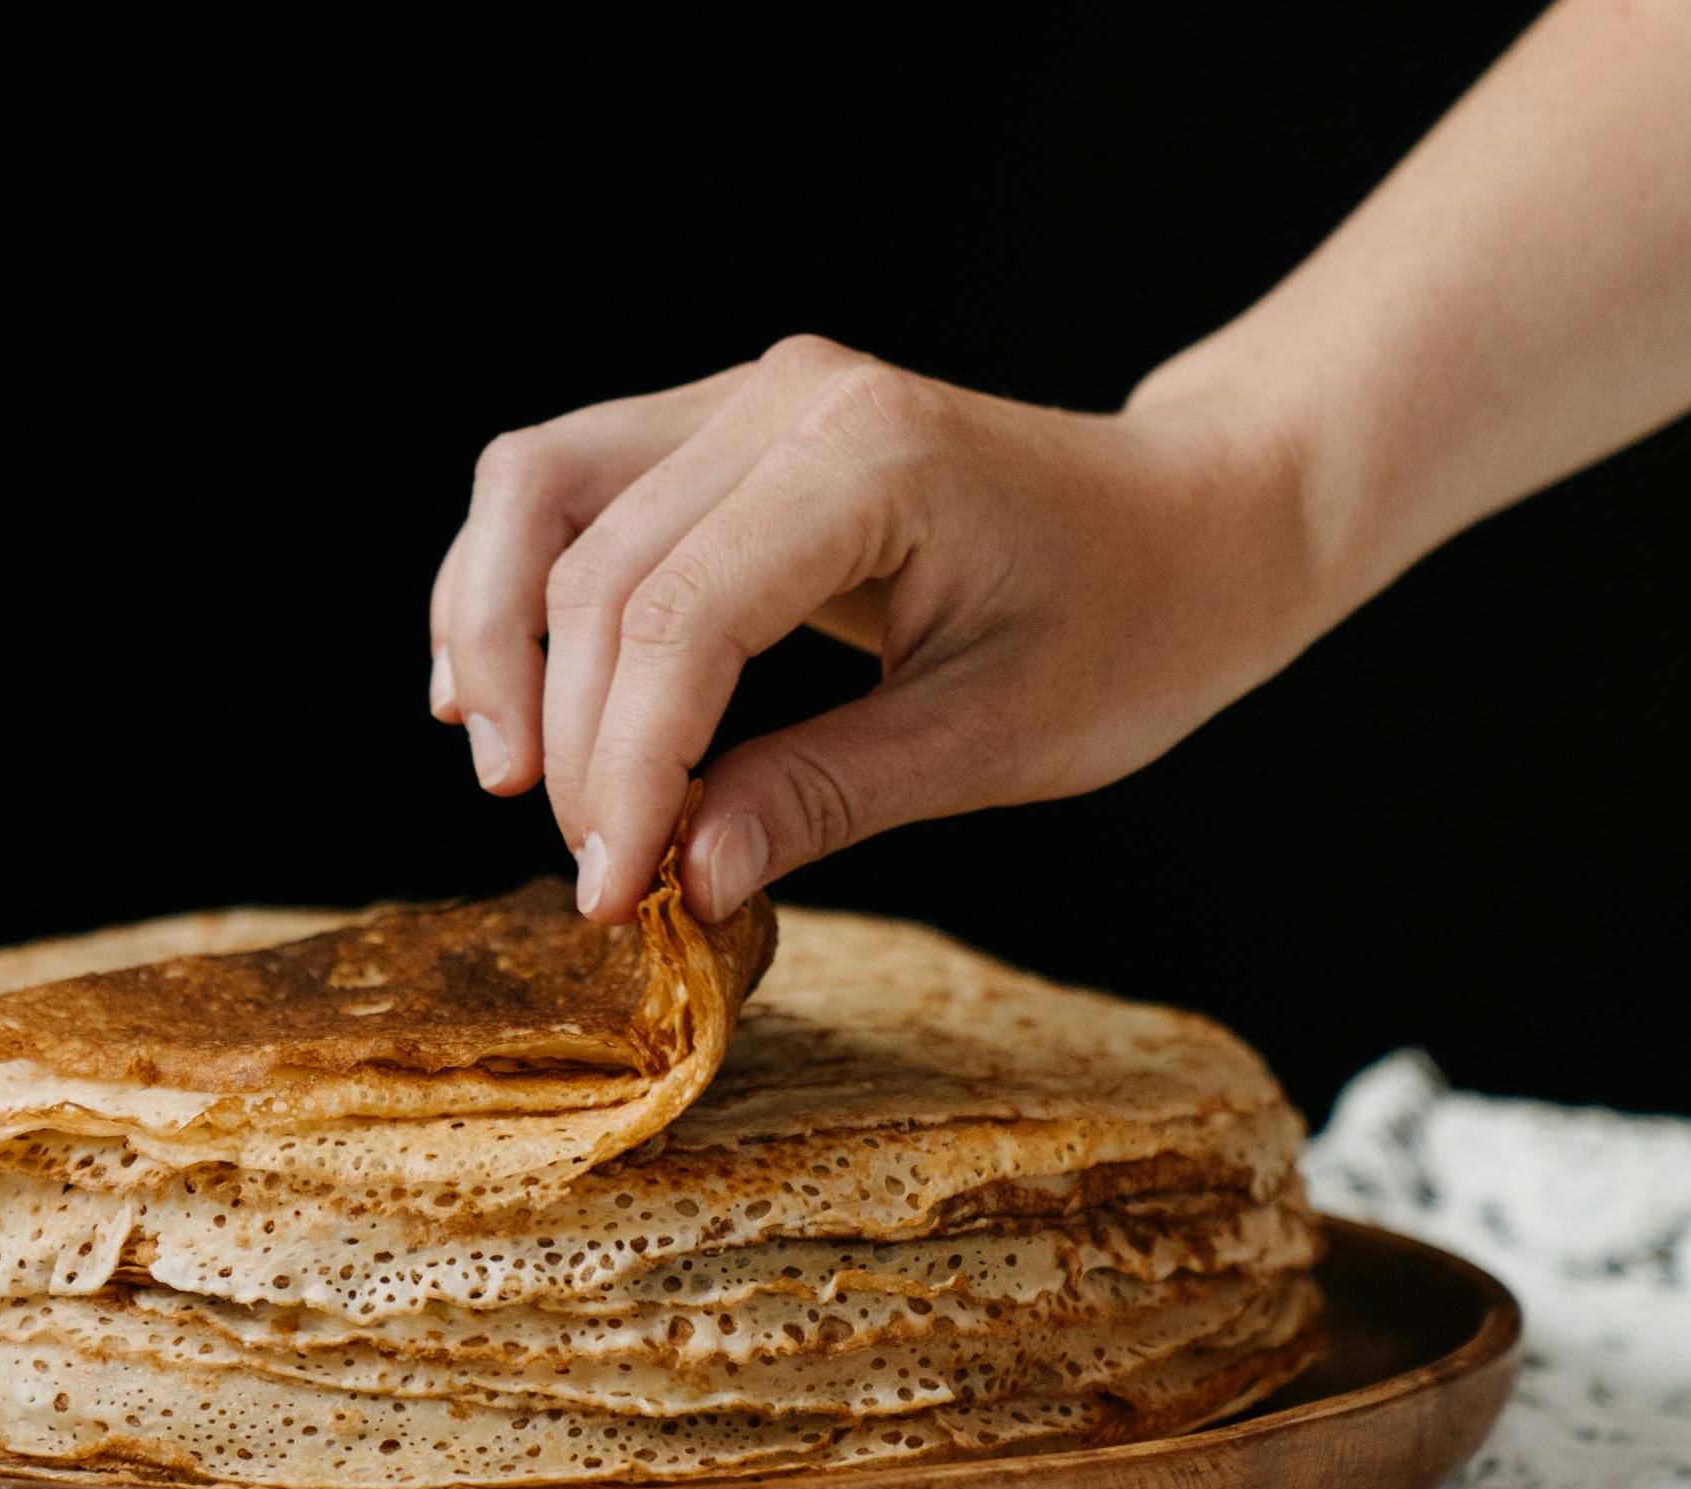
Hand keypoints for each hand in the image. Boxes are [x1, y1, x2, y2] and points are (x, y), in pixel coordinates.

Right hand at [428, 334, 1317, 922]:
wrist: (1198, 520)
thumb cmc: (1132, 625)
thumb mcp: (994, 741)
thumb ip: (822, 797)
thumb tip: (681, 879)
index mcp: (873, 458)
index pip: (680, 617)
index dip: (625, 766)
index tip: (613, 890)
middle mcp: (788, 397)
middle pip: (593, 566)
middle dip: (570, 735)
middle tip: (594, 872)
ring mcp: (748, 395)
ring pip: (540, 492)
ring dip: (493, 635)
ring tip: (502, 770)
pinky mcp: (724, 425)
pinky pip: (571, 487)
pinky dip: (517, 584)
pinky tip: (495, 686)